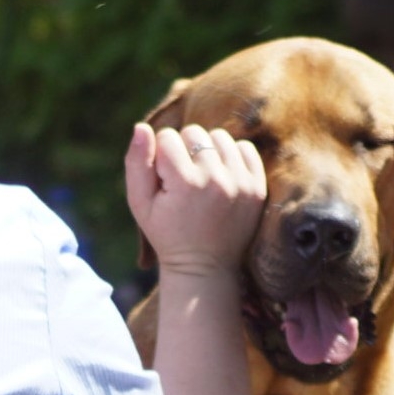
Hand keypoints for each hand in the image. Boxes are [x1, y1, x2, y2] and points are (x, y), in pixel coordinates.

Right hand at [125, 121, 266, 278]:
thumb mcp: (139, 203)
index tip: (164, 182)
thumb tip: (142, 126)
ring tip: (202, 178)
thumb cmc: (166, 234)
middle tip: (183, 180)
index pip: (167, 137)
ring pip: (219, 137)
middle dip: (183, 150)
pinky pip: (244, 148)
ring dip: (208, 151)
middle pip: (194, 133)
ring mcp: (240, 184)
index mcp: (184, 183)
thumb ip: (136, 163)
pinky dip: (231, 156)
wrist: (205, 268)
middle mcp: (215, 180)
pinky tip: (222, 177)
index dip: (161, 156)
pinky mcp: (257, 188)